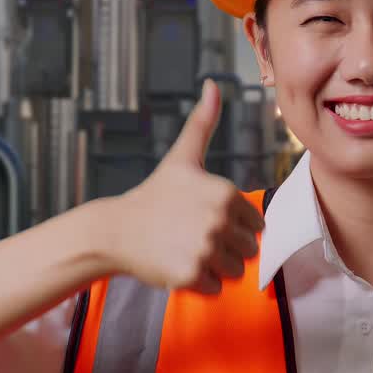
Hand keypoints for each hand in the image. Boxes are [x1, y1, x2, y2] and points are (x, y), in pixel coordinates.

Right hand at [107, 79, 265, 293]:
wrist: (116, 230)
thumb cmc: (155, 195)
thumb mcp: (183, 157)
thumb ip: (203, 123)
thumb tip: (213, 84)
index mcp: (226, 193)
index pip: (256, 226)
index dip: (233, 226)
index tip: (204, 219)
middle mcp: (219, 220)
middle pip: (249, 250)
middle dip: (225, 249)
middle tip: (193, 236)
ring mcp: (205, 248)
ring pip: (235, 271)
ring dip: (214, 267)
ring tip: (186, 250)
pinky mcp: (191, 275)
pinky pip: (216, 288)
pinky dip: (200, 284)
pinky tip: (177, 264)